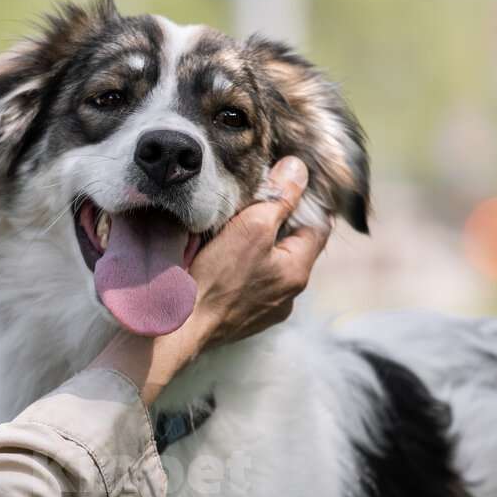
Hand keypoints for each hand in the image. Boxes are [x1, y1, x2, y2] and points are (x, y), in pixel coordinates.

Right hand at [90, 156, 329, 403]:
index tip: (287, 181)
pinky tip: (221, 260)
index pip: (318, 225)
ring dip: (258, 247)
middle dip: (279, 222)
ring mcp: (265, 310)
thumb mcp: (252, 227)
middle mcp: (288, 295)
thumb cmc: (216, 278)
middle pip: (293, 246)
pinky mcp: (240, 318)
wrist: (179, 327)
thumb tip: (298, 169)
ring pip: (270, 266)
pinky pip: (249, 284)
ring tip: (235, 228)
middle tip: (256, 200)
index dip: (306, 200)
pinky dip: (241, 268)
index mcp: (297, 271)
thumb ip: (280, 198)